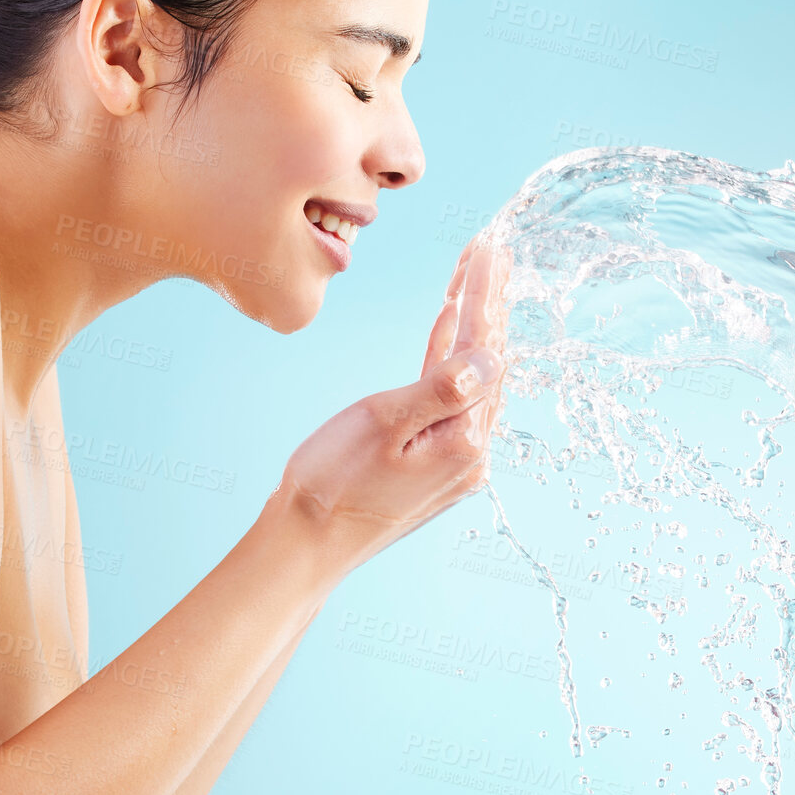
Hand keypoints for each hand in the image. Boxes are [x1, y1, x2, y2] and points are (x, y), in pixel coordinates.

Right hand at [275, 235, 511, 575]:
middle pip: (487, 360)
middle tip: (488, 250)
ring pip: (471, 377)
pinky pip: (451, 398)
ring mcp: (454, 460)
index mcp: (465, 439)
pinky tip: (447, 327)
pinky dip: (450, 359)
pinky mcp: (433, 463)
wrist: (304, 547)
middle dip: (488, 302)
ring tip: (472, 276)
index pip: (484, 350)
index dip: (485, 294)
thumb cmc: (332, 486)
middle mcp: (471, 452)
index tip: (488, 248)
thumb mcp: (384, 424)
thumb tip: (491, 354)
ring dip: (472, 326)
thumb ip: (442, 387)